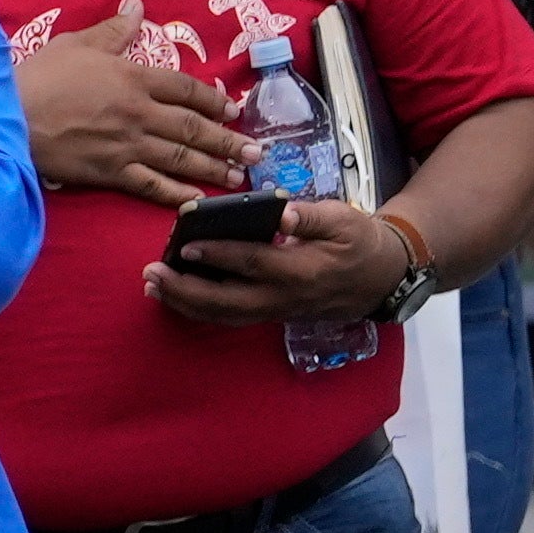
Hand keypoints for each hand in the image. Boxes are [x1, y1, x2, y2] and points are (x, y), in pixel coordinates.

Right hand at [17, 0, 248, 202]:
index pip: (186, 89)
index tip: (233, 110)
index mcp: (134, 78)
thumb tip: (138, 4)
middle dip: (228, 140)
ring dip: (214, 168)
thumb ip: (113, 30)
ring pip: (181, 157)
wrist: (5, 117)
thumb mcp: (75, 44)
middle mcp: (140, 113)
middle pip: (194, 127)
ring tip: (239, 177)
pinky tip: (198, 201)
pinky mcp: (109, 172)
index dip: (214, 100)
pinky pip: (151, 185)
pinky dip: (176, 195)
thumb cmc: (37, 78)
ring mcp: (127, 145)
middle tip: (256, 152)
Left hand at [141, 195, 411, 325]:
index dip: (218, 255)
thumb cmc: (361, 242)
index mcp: (303, 271)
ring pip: (225, 316)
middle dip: (186, 290)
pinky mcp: (272, 314)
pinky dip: (200, 310)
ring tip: (152, 286)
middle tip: (151, 272)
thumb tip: (283, 215)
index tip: (185, 246)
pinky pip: (231, 317)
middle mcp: (285, 297)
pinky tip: (175, 296)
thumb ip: (312, 217)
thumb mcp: (345, 220)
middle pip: (228, 302)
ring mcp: (277, 310)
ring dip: (186, 304)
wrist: (383, 277)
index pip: (253, 263)